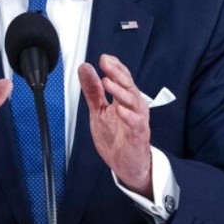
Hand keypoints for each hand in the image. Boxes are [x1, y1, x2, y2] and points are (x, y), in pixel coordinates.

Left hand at [78, 54, 152, 197]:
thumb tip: (85, 69)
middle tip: (106, 64)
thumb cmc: (116, 138)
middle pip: (128, 85)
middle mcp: (134, 107)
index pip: (122, 78)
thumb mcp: (99, 111)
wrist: (127, 165)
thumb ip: (93, 90)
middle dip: (117, 73)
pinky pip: (135, 123)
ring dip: (120, 91)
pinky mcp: (138, 135)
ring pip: (132, 101)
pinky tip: (119, 109)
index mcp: (125, 99)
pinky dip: (128, 115)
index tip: (104, 58)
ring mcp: (137, 120)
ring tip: (108, 82)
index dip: (115, 67)